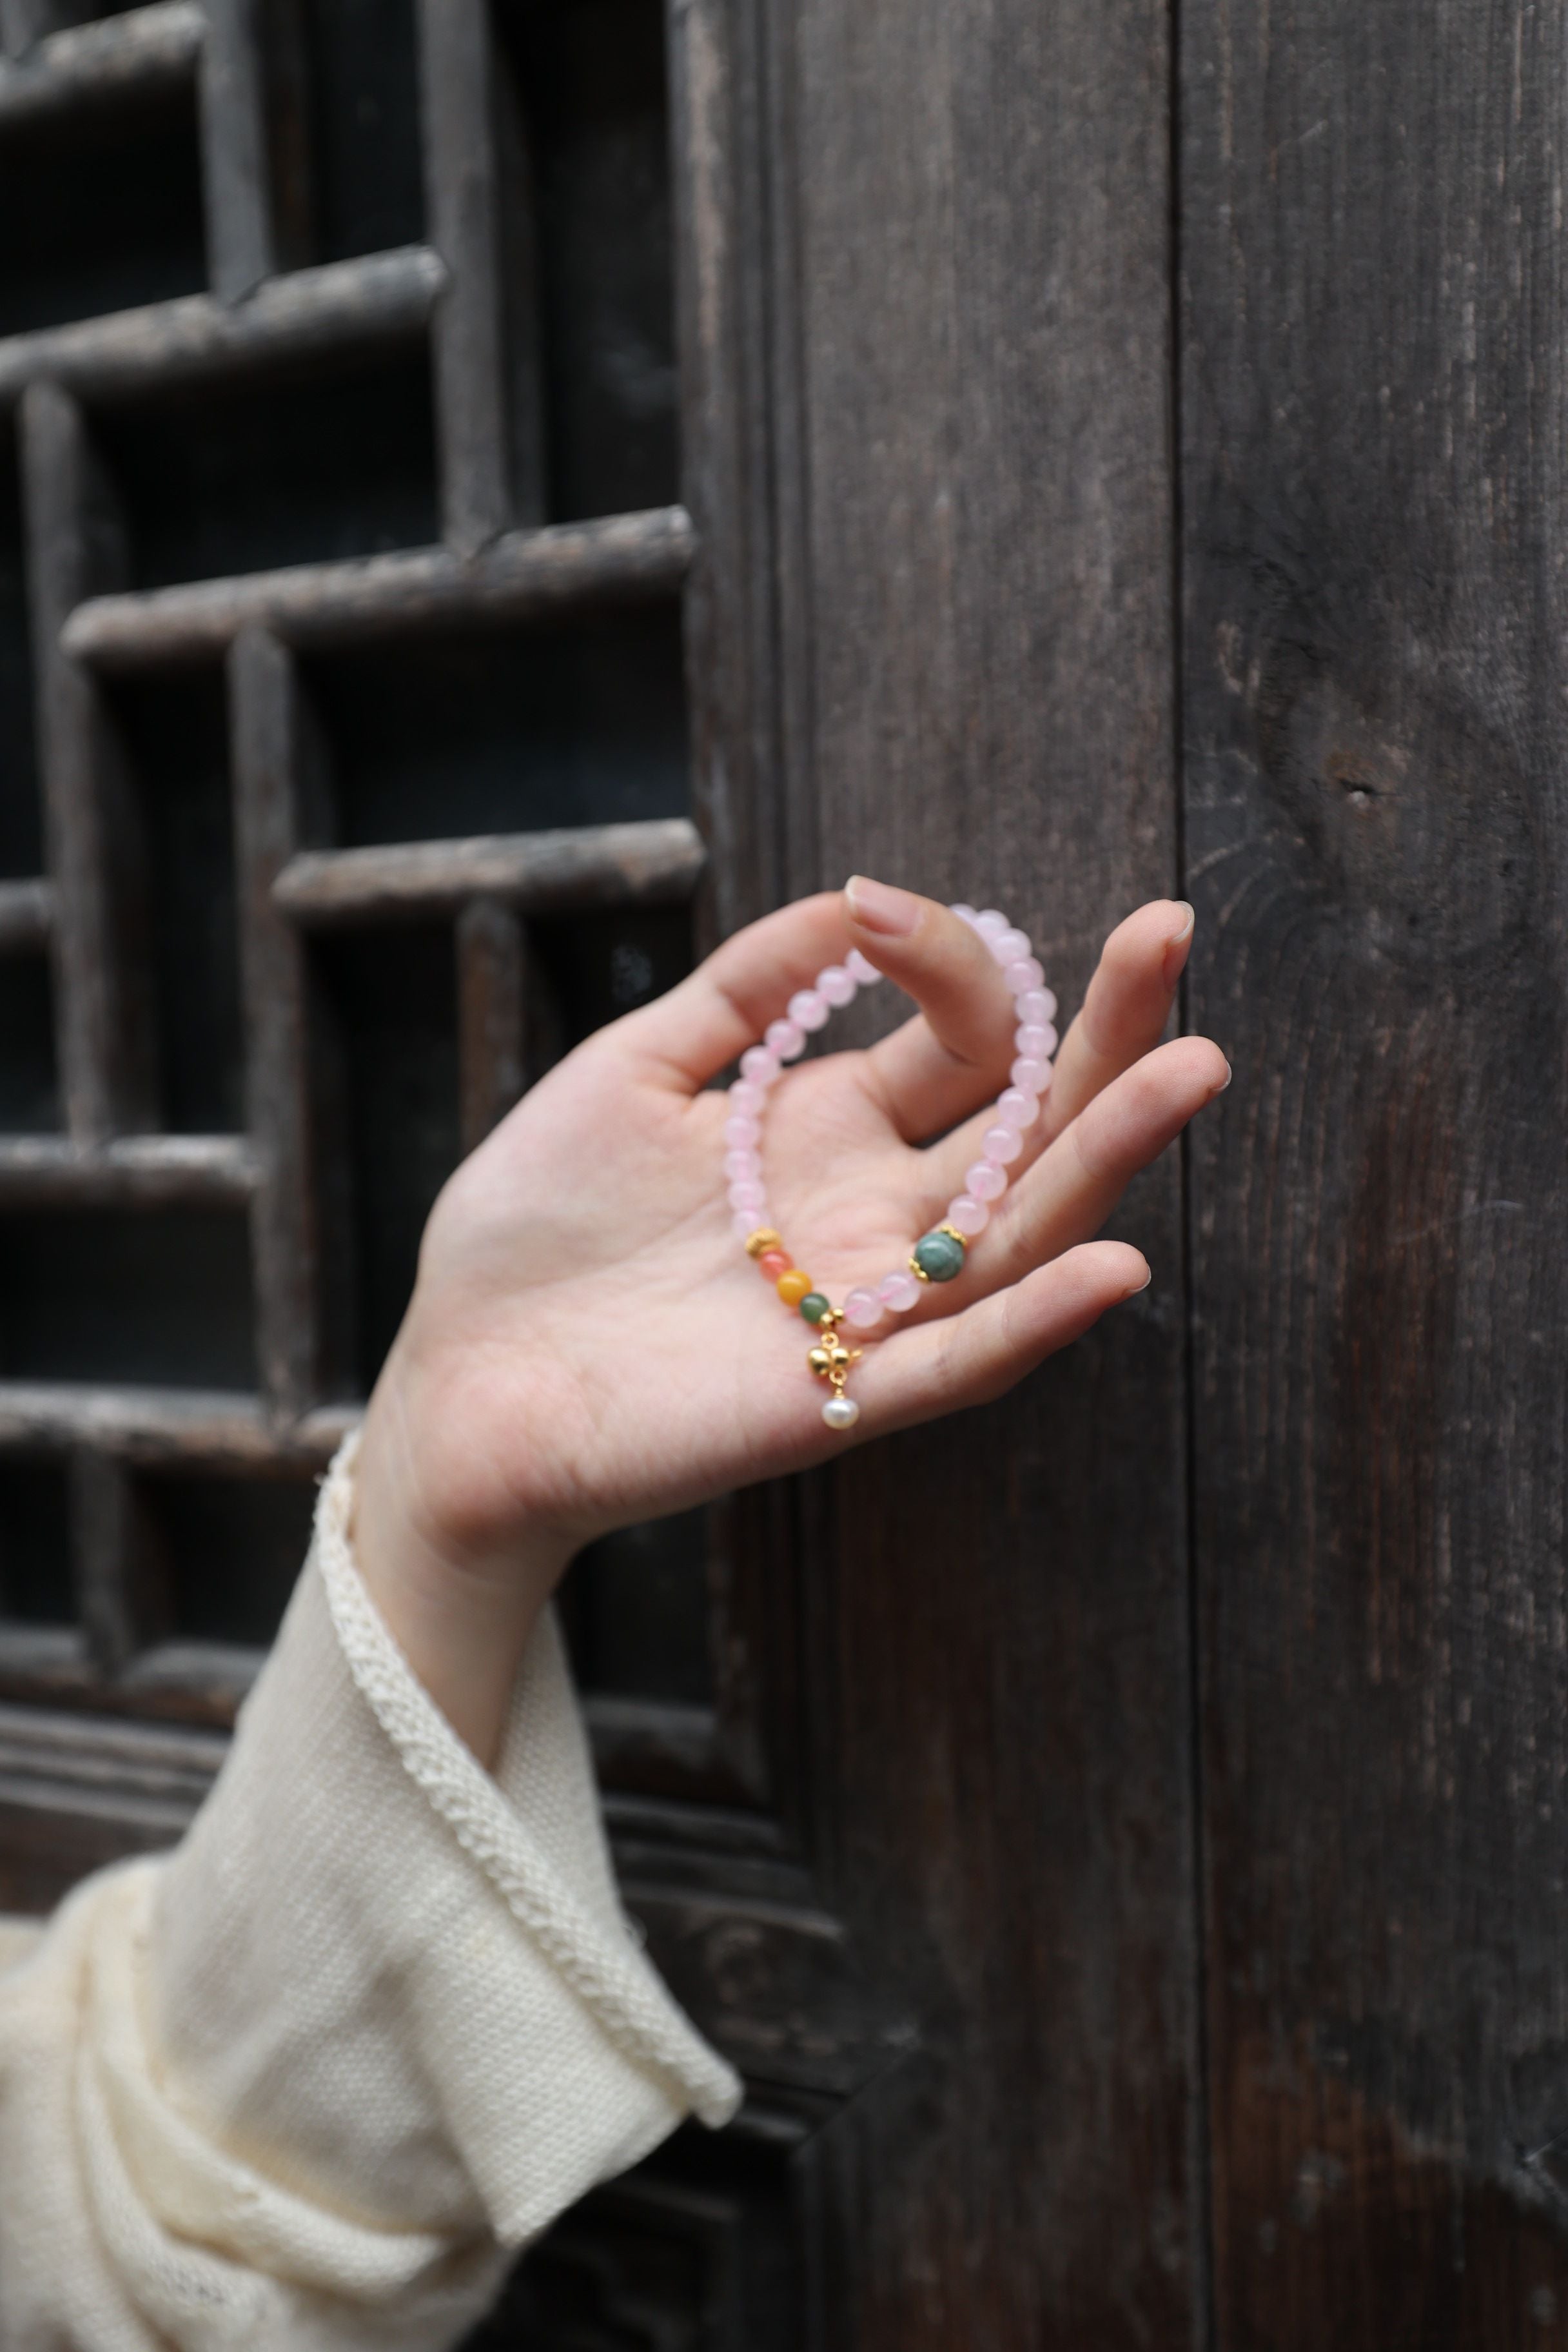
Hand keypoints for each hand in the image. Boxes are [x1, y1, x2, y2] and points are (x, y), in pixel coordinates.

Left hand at [352, 881, 1227, 1761]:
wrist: (459, 1378)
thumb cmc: (534, 1230)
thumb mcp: (630, 1073)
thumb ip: (741, 991)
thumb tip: (849, 896)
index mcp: (833, 1133)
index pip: (956, 1041)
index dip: (948, 963)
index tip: (881, 908)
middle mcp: (875, 1217)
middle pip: (1026, 1124)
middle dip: (1105, 1032)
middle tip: (1170, 930)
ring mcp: (865, 1309)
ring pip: (1019, 1232)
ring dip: (1108, 1157)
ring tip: (1193, 1065)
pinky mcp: (832, 1400)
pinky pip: (954, 1365)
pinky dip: (1033, 1321)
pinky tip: (1113, 1265)